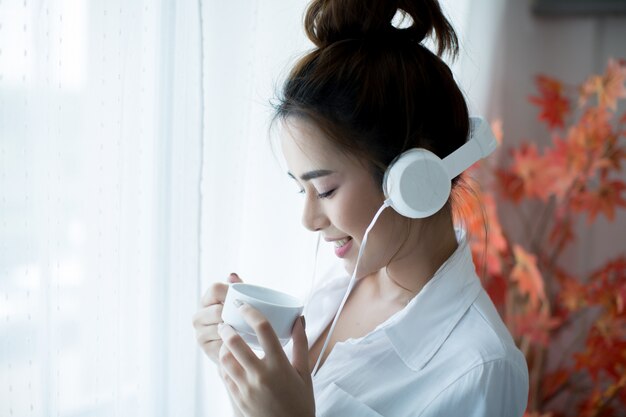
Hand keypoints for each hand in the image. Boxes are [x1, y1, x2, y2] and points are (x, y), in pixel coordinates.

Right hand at [192, 272, 242, 363]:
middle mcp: (198, 317)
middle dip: (234, 315)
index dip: (231, 292)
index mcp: (206, 300)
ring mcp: (200, 334)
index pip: (215, 289)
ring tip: (248, 331)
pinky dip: (235, 344)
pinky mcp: (207, 350)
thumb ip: (238, 287)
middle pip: (218, 311)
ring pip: (221, 329)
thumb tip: (233, 275)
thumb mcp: (241, 302)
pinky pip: (223, 344)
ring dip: (236, 331)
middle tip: (249, 319)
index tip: (245, 299)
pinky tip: (242, 344)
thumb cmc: (241, 319)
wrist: (238, 348)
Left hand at [218, 302, 314, 416]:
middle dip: (227, 328)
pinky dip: (224, 364)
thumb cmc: (301, 402)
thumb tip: (299, 319)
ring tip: (226, 340)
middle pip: (235, 343)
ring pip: (225, 359)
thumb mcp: (304, 372)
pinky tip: (229, 359)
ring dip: (224, 346)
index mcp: (279, 365)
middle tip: (227, 322)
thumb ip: (301, 344)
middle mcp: (260, 375)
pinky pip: (224, 376)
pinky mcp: (237, 398)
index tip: (244, 306)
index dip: (251, 313)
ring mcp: (246, 388)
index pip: (263, 329)